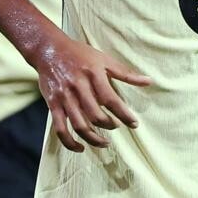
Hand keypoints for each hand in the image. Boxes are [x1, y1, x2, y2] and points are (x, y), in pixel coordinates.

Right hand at [34, 36, 151, 151]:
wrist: (48, 49)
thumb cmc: (79, 54)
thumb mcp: (103, 59)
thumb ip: (125, 73)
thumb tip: (148, 81)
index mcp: (93, 75)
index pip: (111, 100)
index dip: (124, 114)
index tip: (134, 124)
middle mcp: (78, 87)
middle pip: (95, 115)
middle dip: (110, 125)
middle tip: (117, 127)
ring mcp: (64, 98)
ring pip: (79, 126)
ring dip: (94, 139)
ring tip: (104, 143)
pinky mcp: (52, 105)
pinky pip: (60, 129)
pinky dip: (70, 143)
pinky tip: (81, 148)